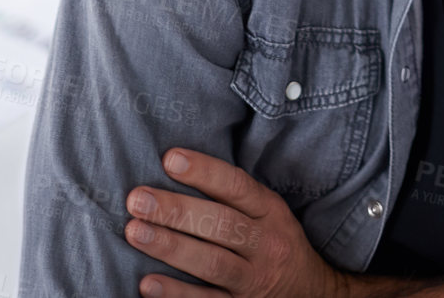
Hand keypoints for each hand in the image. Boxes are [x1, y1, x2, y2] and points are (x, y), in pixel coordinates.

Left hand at [123, 147, 345, 297]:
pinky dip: (175, 294)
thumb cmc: (275, 241)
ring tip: (134, 231)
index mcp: (271, 212)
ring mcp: (252, 280)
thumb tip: (177, 167)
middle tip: (138, 198)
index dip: (204, 171)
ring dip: (170, 247)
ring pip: (211, 263)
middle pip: (220, 225)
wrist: (309, 292)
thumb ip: (234, 196)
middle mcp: (265, 244)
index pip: (237, 186)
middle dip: (176, 210)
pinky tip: (147, 283)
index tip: (169, 159)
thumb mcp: (269, 212)